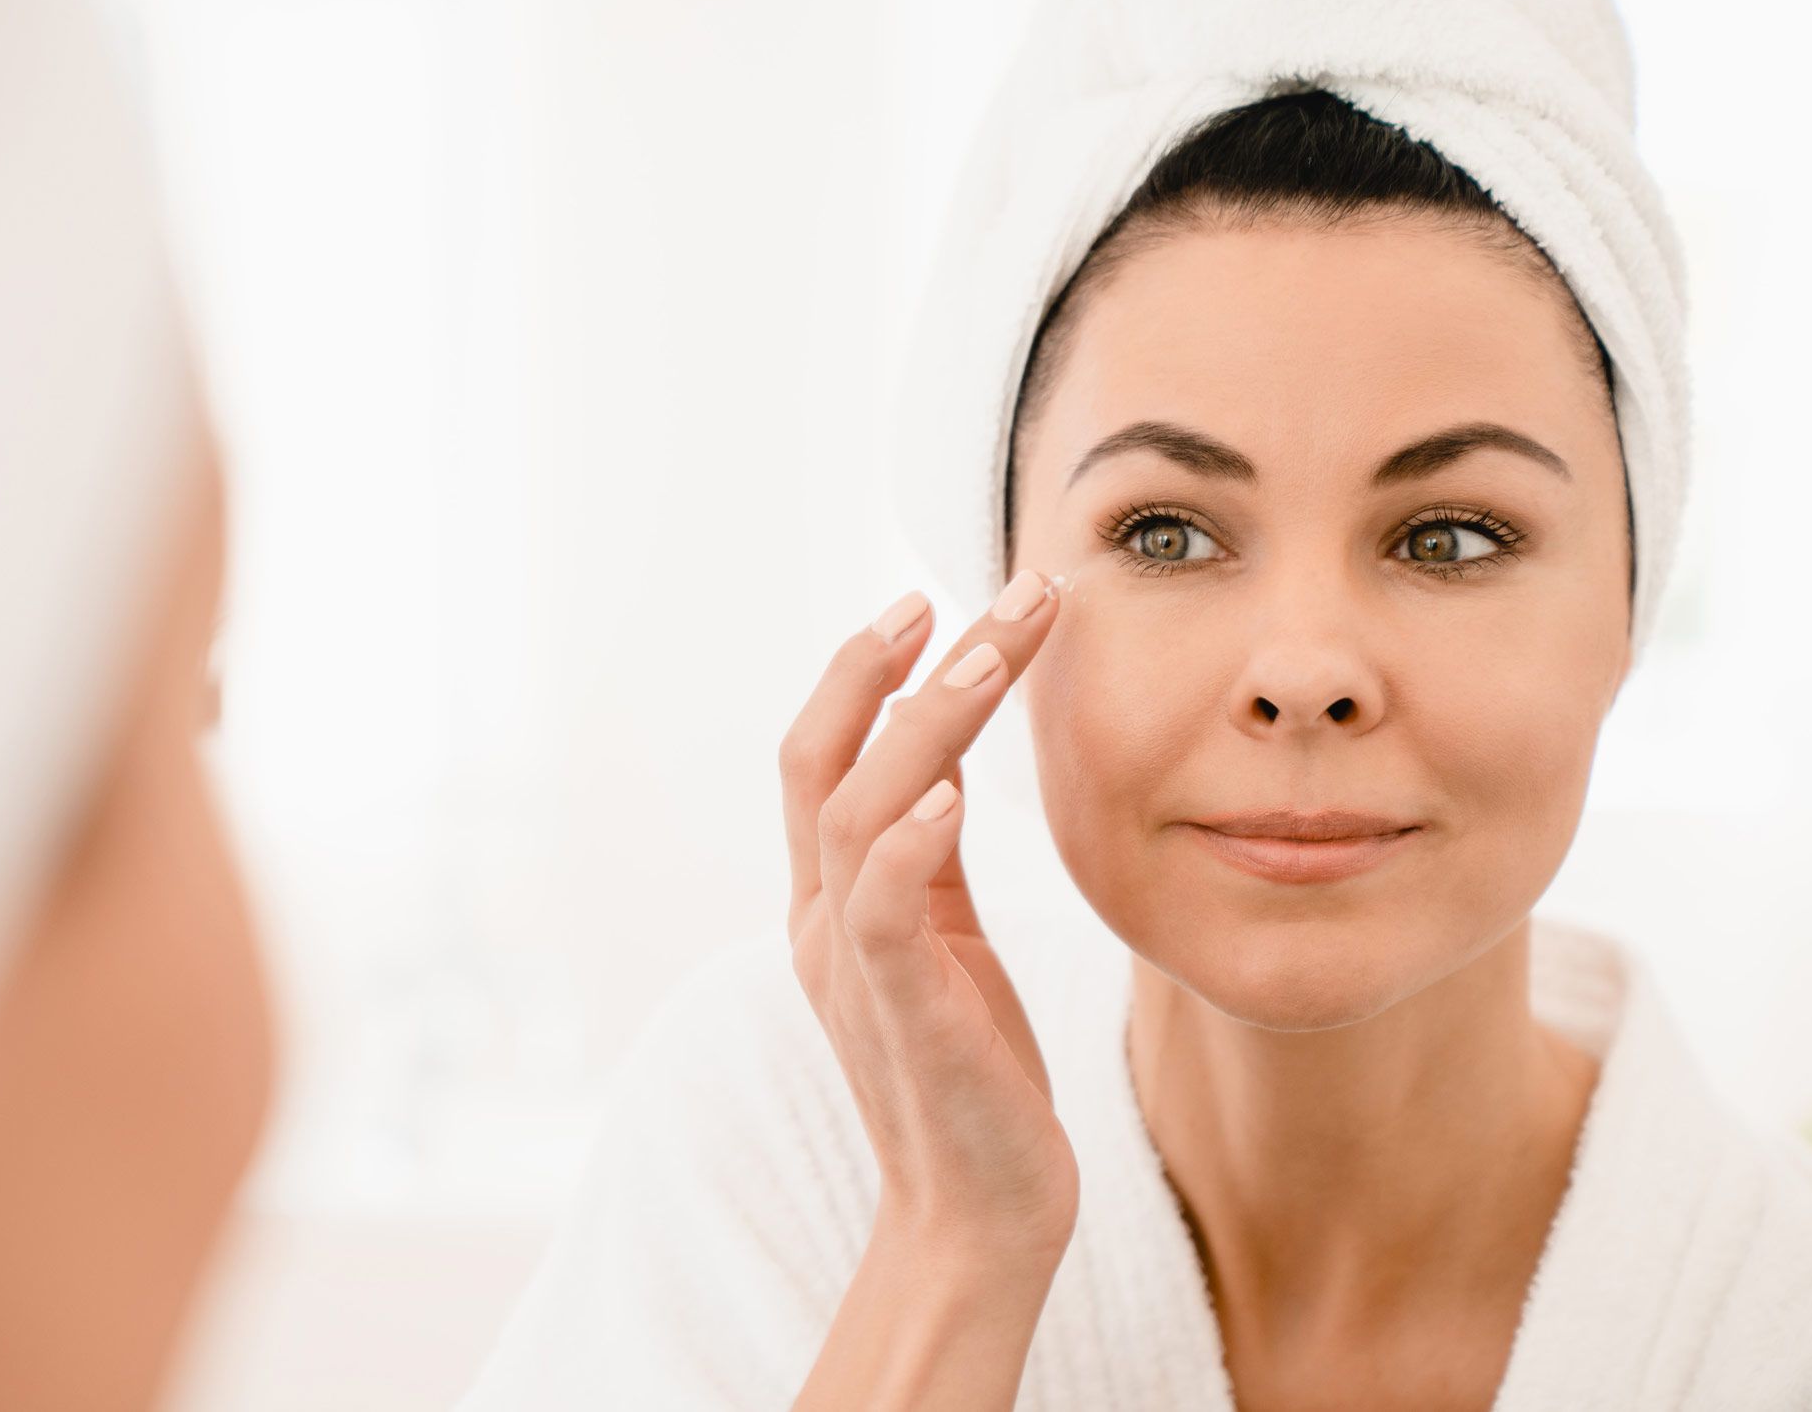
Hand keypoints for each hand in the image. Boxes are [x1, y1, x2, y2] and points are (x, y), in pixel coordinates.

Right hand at [779, 568, 1077, 1265]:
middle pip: (823, 761)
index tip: (926, 602)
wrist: (979, 1216)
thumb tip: (945, 757)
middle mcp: (824, 923)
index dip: (859, 674)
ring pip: (854, 813)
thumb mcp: (949, 942)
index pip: (821, 757)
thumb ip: (933, 857)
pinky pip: (882, 912)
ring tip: (990, 658)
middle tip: (976, 595)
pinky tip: (953, 795)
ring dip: (922, 725)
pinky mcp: (903, 1017)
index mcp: (833, 902)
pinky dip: (908, 844)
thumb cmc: (973, 1074)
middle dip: (888, 667)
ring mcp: (854, 970)